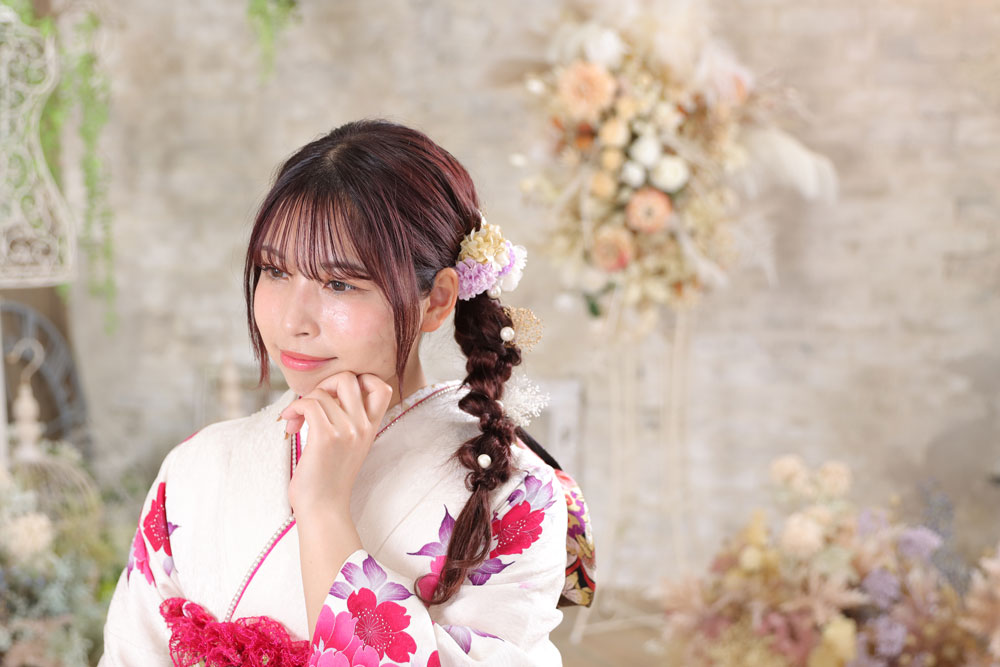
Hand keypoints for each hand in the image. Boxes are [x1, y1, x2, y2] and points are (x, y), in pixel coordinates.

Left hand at [281, 372, 392, 519]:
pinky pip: (309, 405)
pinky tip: (291, 424)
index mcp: (371, 428)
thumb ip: (349, 421)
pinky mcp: (326, 438)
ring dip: (302, 403)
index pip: (382, 386)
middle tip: (314, 404)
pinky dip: (295, 409)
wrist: (323, 508)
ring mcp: (346, 432)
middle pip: (349, 378)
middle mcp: (363, 427)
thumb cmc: (329, 478)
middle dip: (325, 384)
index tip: (339, 393)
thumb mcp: (350, 446)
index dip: (361, 379)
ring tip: (296, 421)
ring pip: (322, 393)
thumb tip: (326, 393)